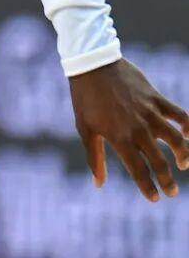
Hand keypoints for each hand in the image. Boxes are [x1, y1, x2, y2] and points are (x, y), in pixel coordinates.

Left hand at [70, 58, 188, 200]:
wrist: (91, 64)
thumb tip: (98, 184)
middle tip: (172, 191)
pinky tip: (187, 134)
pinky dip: (188, 126)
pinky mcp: (156, 99)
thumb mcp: (85, 128)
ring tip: (183, 164)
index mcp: (119, 138)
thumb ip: (94, 157)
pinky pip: (180, 115)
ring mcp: (150, 113)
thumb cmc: (85, 98)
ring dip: (184, 156)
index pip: (139, 171)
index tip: (155, 198)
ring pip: (177, 142)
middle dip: (168, 181)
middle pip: (160, 162)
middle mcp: (138, 129)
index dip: (148, 188)